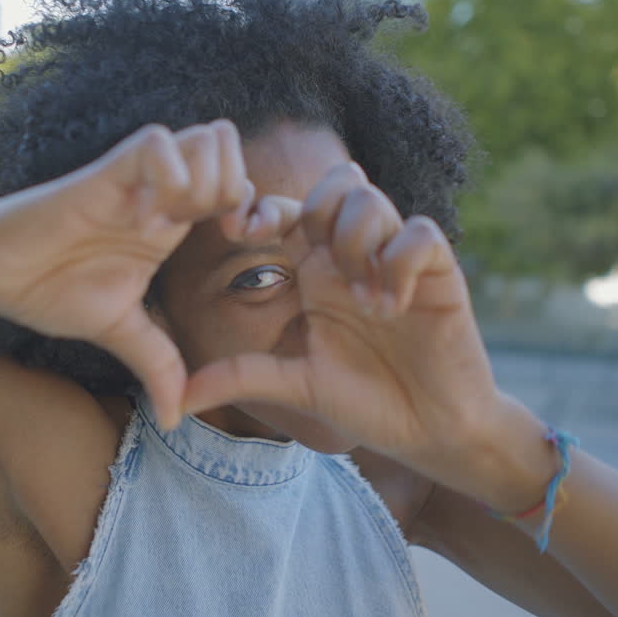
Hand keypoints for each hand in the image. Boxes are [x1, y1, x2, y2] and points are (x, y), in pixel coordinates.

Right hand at [0, 120, 299, 413]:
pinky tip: (146, 216)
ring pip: (206, 137)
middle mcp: (164, 193)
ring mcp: (139, 178)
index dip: (256, 211)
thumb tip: (174, 418)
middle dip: (242, 190)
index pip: (240, 186)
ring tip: (179, 222)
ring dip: (209, 179)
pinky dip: (167, 175)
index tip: (241, 245)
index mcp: (174, 222)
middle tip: (222, 231)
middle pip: (231, 151)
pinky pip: (158, 142)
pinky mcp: (107, 171)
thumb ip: (156, 364)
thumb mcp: (120, 331)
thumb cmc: (51, 289)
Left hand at [180, 163, 544, 506]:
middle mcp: (356, 256)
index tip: (237, 230)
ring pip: (370, 199)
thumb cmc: (368, 403)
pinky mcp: (440, 272)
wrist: (433, 431)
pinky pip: (419, 232)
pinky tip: (395, 305)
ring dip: (358, 243)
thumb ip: (242, 377)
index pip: (287, 211)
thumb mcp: (296, 386)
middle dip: (315, 212)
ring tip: (365, 303)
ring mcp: (399, 260)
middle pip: (334, 185)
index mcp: (317, 272)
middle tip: (312, 266)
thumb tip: (178, 398)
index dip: (259, 206)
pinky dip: (400, 261)